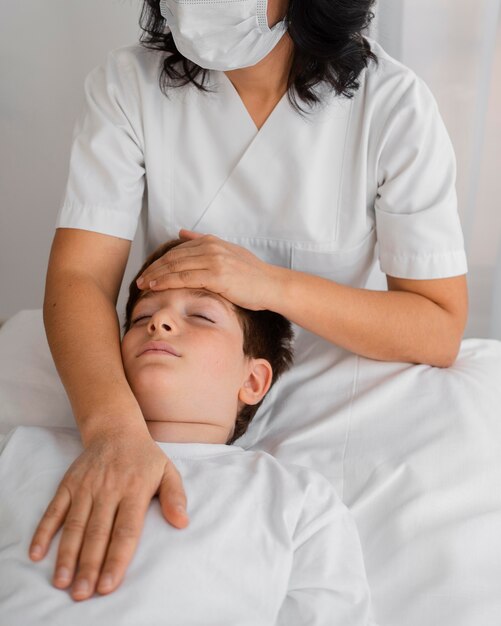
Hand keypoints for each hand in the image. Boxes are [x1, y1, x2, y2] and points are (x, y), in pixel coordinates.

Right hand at [29, 427, 187, 600]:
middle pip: (98, 533)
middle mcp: (108, 489)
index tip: (108, 585)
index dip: (116, 559)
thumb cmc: (144, 458)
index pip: (126, 531)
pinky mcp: (68, 484)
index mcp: (135, 490)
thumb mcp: (167, 472)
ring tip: (62, 581)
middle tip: (82, 593)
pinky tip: (37, 553)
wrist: (116, 429)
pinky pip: (54, 510)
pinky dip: (44, 531)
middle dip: (89, 565)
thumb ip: (175, 497)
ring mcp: (86, 487)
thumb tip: (182, 522)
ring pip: (75, 525)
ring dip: (66, 554)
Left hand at [136, 229, 279, 310]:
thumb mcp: (228, 252)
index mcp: (212, 242)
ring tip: (142, 284)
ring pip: (176, 267)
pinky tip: (156, 287)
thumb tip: (182, 232)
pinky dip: (167, 282)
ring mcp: (214, 261)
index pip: (178, 250)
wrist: (271, 285)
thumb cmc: (252, 274)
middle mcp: (211, 248)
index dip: (160, 260)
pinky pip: (185, 278)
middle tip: (139, 278)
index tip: (148, 271)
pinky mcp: (217, 276)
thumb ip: (203, 242)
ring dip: (156, 275)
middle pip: (173, 257)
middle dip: (154, 268)